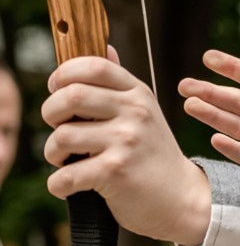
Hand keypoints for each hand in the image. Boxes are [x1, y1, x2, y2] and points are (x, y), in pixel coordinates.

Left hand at [42, 54, 212, 245]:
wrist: (182, 198)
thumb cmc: (154, 156)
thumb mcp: (145, 112)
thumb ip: (119, 84)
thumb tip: (104, 46)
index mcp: (138, 94)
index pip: (94, 66)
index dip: (64, 74)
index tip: (56, 89)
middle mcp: (135, 113)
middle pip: (70, 96)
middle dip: (50, 113)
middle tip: (58, 128)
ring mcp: (126, 141)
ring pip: (61, 137)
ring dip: (52, 152)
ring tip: (65, 160)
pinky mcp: (116, 171)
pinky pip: (65, 175)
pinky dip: (58, 184)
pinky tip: (68, 185)